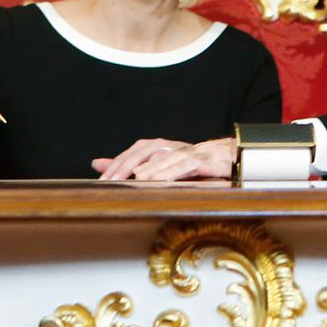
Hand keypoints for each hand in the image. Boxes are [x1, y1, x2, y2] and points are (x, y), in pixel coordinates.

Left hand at [93, 137, 236, 180]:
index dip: (118, 163)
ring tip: (136, 179)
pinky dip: (175, 171)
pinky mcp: (206, 161)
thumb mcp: (161, 168)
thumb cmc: (194, 165)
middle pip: (146, 150)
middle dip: (129, 164)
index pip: (135, 151)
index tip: (102, 180)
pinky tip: (165, 180)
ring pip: (167, 157)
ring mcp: (190, 152)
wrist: (230, 158)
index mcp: (161, 147)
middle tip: (114, 180)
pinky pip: (188, 165)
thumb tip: (96, 163)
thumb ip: (129, 165)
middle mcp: (173, 146)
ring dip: (151, 168)